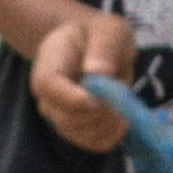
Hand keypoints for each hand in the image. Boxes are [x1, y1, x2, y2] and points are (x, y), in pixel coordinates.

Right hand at [30, 8, 136, 152]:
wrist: (92, 46)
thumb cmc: (99, 35)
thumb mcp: (108, 29)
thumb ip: (104, 46)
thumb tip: (98, 72)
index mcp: (51, 64)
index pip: (48, 86)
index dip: (71, 98)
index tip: (97, 100)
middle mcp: (49, 94)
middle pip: (64, 117)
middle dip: (99, 113)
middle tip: (122, 97)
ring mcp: (59, 114)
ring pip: (78, 134)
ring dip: (108, 125)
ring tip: (125, 107)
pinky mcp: (76, 128)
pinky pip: (91, 143)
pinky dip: (111, 136)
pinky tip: (123, 121)